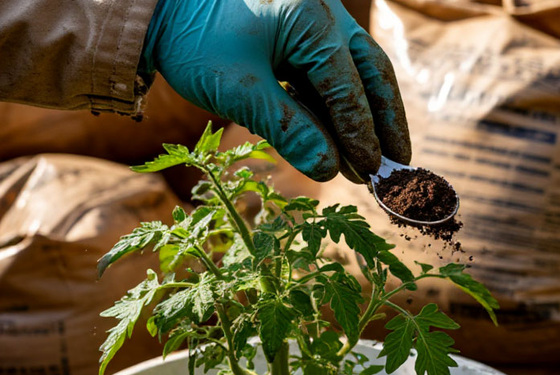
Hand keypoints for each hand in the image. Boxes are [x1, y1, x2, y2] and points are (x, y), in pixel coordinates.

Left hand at [140, 0, 409, 181]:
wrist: (158, 8)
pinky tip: (340, 137)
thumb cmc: (193, 40)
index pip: (348, 87)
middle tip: (399, 165)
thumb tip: (329, 170)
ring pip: (357, 72)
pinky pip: (333, 70)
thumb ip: (289, 129)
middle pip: (372, 72)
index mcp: (311, 20)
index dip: (362, 134)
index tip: (372, 172)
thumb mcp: (238, 90)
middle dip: (387, 121)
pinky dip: (340, 105)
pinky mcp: (304, 30)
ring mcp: (317, 19)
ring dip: (365, 117)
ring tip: (370, 160)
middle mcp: (324, 13)